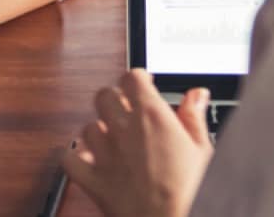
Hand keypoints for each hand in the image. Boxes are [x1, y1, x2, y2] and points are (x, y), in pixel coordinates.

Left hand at [62, 70, 213, 216]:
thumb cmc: (191, 194)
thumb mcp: (204, 151)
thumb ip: (194, 118)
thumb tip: (195, 96)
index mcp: (152, 117)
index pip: (131, 78)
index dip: (137, 79)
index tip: (143, 84)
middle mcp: (124, 130)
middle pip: (104, 96)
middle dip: (114, 99)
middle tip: (126, 110)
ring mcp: (105, 155)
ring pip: (88, 127)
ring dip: (98, 130)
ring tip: (112, 139)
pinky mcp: (92, 180)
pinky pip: (69, 159)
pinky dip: (74, 157)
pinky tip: (85, 159)